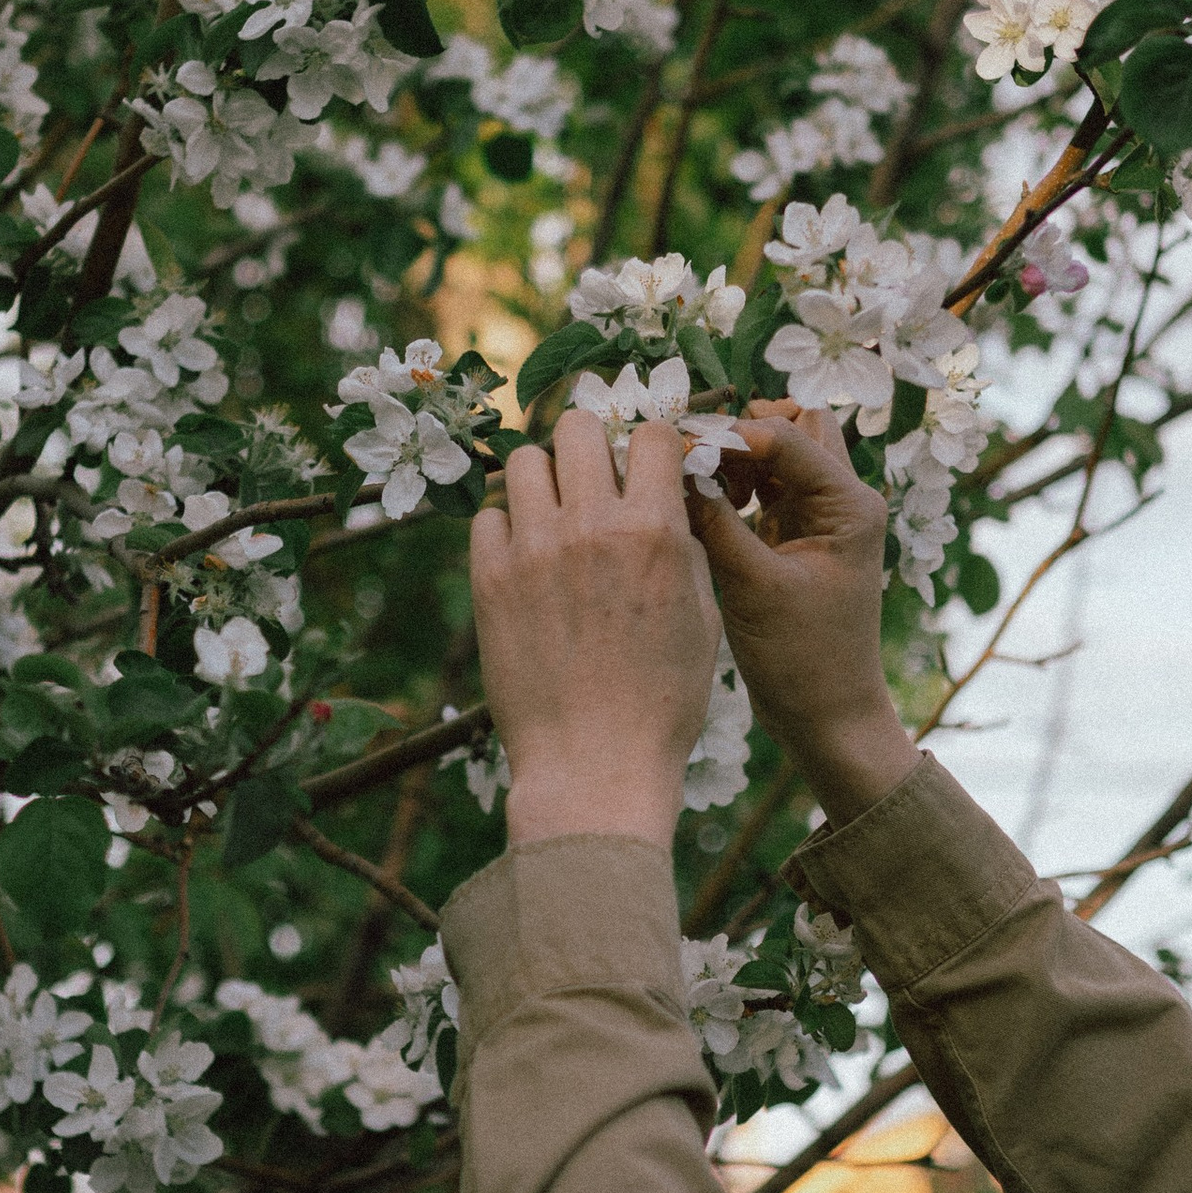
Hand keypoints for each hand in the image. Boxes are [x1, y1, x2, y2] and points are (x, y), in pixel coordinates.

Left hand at [470, 407, 722, 846]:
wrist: (594, 765)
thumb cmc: (662, 702)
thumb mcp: (702, 618)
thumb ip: (686, 546)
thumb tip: (671, 499)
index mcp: (654, 532)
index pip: (653, 434)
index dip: (654, 445)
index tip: (648, 465)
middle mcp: (589, 527)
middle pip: (578, 427)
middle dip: (591, 443)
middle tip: (595, 479)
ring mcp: (533, 550)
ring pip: (525, 461)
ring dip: (546, 479)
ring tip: (556, 516)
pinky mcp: (489, 580)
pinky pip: (489, 516)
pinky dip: (507, 527)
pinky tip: (526, 559)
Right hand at [693, 404, 918, 826]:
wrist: (825, 715)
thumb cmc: (801, 659)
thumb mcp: (753, 586)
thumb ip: (716, 521)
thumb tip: (676, 467)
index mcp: (849, 506)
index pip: (789, 437)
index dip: (732, 435)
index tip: (681, 449)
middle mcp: (843, 502)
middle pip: (797, 428)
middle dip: (745, 434)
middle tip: (696, 461)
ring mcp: (820, 519)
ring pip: (779, 456)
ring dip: (738, 459)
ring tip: (696, 485)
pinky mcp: (796, 538)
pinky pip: (766, 488)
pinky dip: (735, 486)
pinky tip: (704, 507)